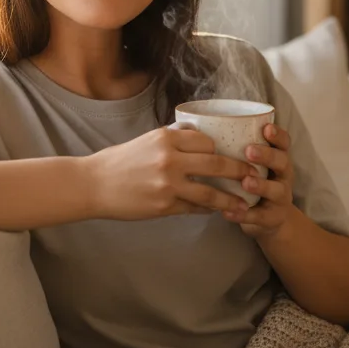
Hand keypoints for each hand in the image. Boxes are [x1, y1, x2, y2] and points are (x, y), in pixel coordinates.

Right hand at [87, 127, 256, 221]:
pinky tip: (217, 211)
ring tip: (245, 204)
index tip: (235, 154)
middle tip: (255, 175)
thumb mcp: (147, 139)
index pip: (207, 141)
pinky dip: (208, 209)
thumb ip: (174, 138)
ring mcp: (168, 185)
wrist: (94, 185)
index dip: (222, 149)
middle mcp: (169, 159)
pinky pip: (194, 208)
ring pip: (210, 192)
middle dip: (240, 170)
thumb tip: (200, 136)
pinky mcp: (164, 206)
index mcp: (166, 138)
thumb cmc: (120, 161)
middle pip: (216, 163)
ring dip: (231, 199)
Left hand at [223, 123, 295, 239]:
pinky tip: (228, 211)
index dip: (277, 135)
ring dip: (260, 185)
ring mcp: (280, 198)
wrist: (269, 218)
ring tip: (245, 182)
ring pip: (276, 190)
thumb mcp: (251, 163)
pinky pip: (259, 216)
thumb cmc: (252, 181)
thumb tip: (196, 127)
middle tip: (249, 151)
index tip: (265, 128)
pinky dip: (244, 214)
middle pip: (283, 162)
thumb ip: (235, 148)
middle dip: (267, 155)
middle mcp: (283, 176)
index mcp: (277, 158)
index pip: (284, 143)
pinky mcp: (271, 218)